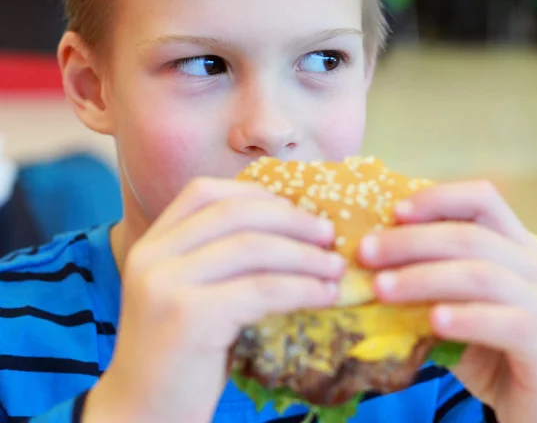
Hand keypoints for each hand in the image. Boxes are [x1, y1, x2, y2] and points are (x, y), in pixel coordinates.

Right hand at [83, 179, 343, 422]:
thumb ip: (221, 258)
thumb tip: (292, 230)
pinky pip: (260, 289)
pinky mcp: (188, 316)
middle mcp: (152, 255)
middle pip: (235, 213)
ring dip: (305, 255)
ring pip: (253, 247)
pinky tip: (323, 295)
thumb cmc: (181, 354)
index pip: (204, 192)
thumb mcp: (191, 292)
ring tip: (335, 267)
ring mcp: (165, 284)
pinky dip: (300, 287)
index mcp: (152, 242)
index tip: (294, 209)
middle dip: (291, 219)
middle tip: (328, 234)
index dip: (255, 193)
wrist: (144, 416)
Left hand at [359, 181, 536, 422]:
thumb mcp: (453, 301)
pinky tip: (433, 321)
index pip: (481, 198)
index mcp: (513, 243)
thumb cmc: (484, 342)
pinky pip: (507, 323)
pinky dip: (466, 318)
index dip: (437, 198)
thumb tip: (365, 258)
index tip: (394, 212)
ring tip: (381, 288)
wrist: (535, 404)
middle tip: (366, 252)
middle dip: (411, 241)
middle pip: (471, 237)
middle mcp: (535, 266)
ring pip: (482, 276)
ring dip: (424, 278)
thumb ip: (426, 277)